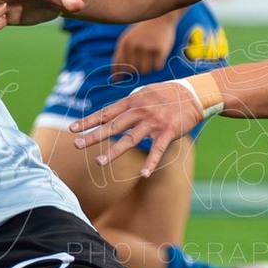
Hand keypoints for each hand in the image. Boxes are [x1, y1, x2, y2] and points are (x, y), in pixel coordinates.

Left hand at [69, 79, 205, 177]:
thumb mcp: (145, 93)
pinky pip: (158, 150)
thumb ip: (129, 104)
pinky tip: (144, 174)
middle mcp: (140, 111)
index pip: (106, 113)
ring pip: (131, 138)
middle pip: (113, 126)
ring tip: (99, 162)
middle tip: (77, 145)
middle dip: (94, 136)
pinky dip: (151, 162)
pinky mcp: (169, 131)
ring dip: (114, 151)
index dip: (89, 121)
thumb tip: (112, 112)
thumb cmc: (167, 94)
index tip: (72, 129)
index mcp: (132, 102)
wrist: (195, 93)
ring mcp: (154, 122)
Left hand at [111, 11, 180, 76]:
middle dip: (136, 71)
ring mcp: (148, 48)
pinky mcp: (160, 50)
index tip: (118, 81)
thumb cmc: (142, 30)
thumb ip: (122, 53)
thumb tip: (116, 75)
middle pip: (132, 70)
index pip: (118, 65)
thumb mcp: (128, 38)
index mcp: (125, 43)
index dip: (117, 75)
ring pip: (145, 71)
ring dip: (147, 69)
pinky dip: (157, 65)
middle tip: (141, 66)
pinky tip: (158, 57)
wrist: (160, 17)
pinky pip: (157, 67)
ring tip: (150, 61)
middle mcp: (135, 46)